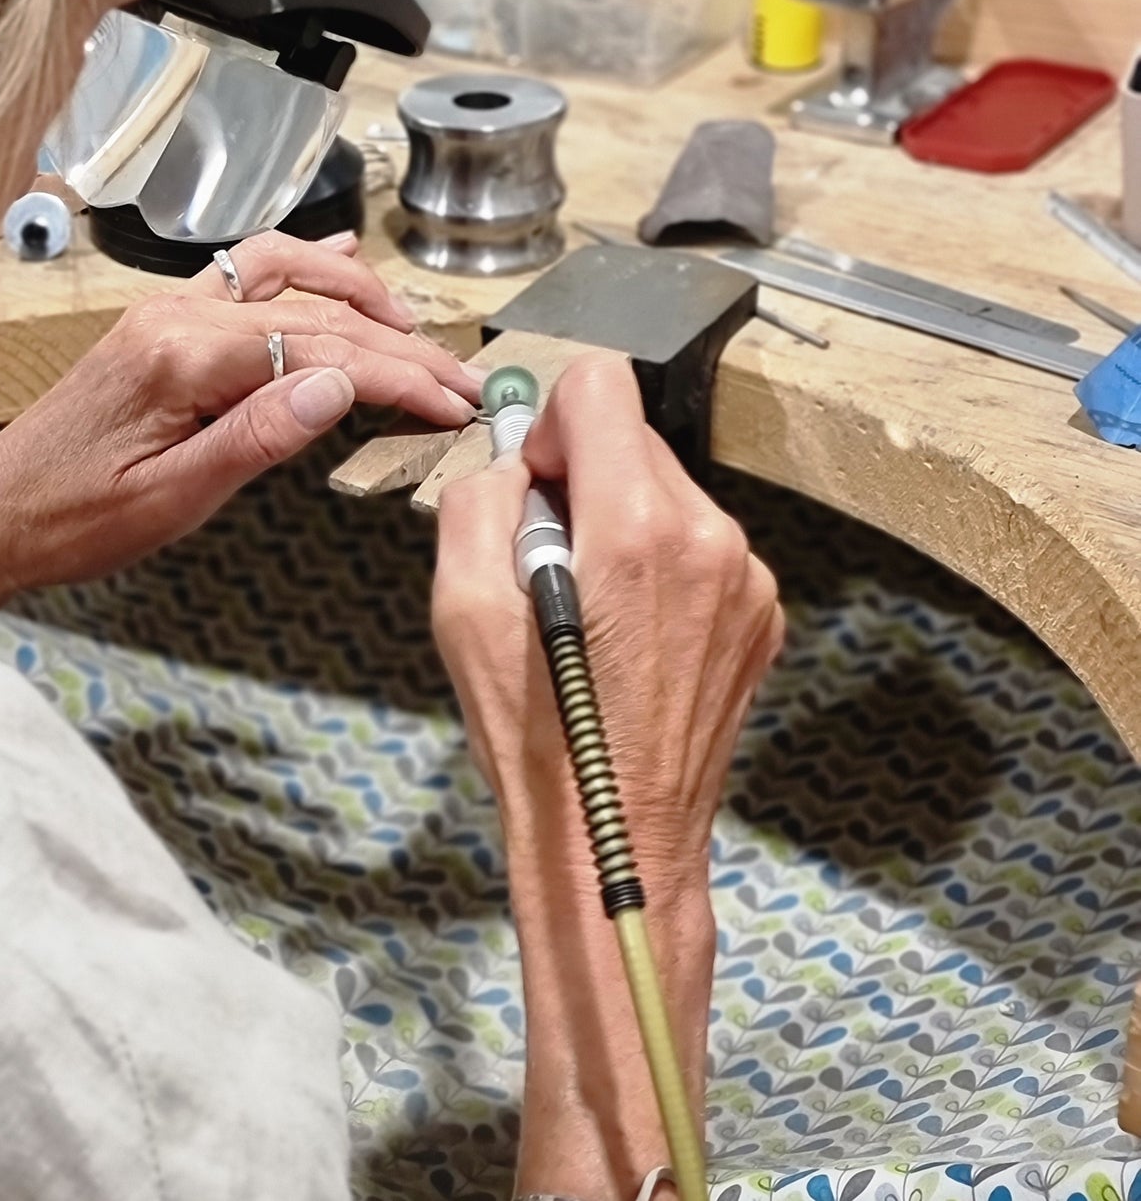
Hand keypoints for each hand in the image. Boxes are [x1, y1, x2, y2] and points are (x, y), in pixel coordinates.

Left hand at [0, 231, 479, 628]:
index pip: (321, 353)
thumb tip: (342, 386)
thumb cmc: (73, 521)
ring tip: (417, 330)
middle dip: (398, 345)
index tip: (455, 401)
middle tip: (461, 378)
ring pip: (284, 277)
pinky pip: (242, 274)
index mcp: (183, 356)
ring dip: (359, 296)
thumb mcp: (174, 500)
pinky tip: (341, 259)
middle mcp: (177, 314)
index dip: (399, 377)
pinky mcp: (161, 323)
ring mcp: (167, 311)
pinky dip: (302, 266)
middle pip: (315, 313)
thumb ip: (260, 436)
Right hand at [432, 355, 781, 1200]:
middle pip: (634, 434)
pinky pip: (700, 543)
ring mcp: (747, 577)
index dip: (550, 422)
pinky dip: (660, 564)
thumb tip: (518, 464)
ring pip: (668, 488)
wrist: (618, 839)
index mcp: (635, 529)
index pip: (601, 383)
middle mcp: (709, 538)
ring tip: (591, 608)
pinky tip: (631, 633)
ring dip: (622, 521)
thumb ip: (481, 500)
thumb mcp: (460, 608)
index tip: (537, 484)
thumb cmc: (536, 740)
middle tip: (550, 559)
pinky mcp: (763, 610)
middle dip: (583, 477)